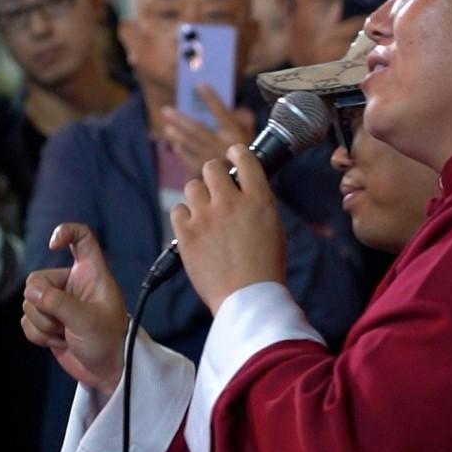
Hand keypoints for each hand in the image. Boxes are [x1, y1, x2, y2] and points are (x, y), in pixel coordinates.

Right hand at [22, 223, 130, 393]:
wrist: (108, 371)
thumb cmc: (108, 341)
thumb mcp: (86, 320)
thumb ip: (57, 302)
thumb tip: (30, 291)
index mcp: (91, 273)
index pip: (81, 238)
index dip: (66, 232)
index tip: (53, 244)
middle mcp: (72, 284)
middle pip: (37, 280)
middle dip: (45, 306)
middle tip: (66, 323)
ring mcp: (58, 303)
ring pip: (29, 303)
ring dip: (44, 324)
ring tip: (67, 334)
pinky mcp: (47, 321)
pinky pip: (26, 321)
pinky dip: (39, 335)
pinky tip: (59, 341)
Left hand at [158, 86, 255, 172]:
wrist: (250, 180)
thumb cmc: (248, 150)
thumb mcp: (250, 132)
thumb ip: (241, 117)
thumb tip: (227, 107)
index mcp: (236, 135)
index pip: (221, 112)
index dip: (210, 97)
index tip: (200, 84)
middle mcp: (224, 147)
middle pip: (198, 130)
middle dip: (181, 119)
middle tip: (167, 111)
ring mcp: (215, 161)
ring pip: (190, 145)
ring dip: (177, 134)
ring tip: (168, 127)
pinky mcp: (209, 173)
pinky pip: (190, 160)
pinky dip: (182, 151)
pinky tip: (176, 144)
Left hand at [171, 145, 284, 314]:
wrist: (247, 298)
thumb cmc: (265, 268)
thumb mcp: (273, 227)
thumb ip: (256, 204)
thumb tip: (241, 190)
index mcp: (259, 199)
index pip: (244, 158)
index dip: (236, 153)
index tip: (232, 154)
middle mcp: (231, 202)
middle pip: (211, 168)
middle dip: (214, 175)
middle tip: (217, 190)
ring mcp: (206, 217)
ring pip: (192, 187)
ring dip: (198, 197)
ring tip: (206, 215)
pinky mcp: (186, 234)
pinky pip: (177, 210)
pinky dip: (184, 218)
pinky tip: (194, 229)